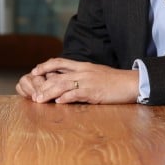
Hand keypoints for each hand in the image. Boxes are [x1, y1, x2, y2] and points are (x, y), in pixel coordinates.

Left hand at [16, 57, 138, 104]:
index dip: (45, 66)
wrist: (131, 82)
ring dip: (49, 93)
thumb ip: (81, 75)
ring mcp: (88, 81)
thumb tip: (68, 81)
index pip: (59, 62)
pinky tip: (58, 102)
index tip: (34, 71)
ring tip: (39, 100)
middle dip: (43, 85)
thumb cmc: (114, 80)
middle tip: (33, 94)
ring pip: (63, 85)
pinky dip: (66, 98)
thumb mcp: (95, 73)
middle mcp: (83, 71)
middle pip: (57, 76)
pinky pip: (76, 93)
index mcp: (82, 66)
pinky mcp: (94, 91)